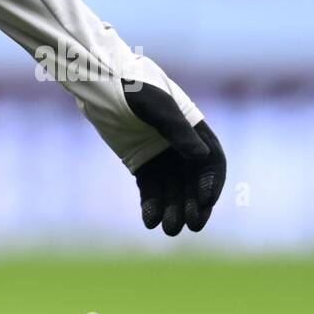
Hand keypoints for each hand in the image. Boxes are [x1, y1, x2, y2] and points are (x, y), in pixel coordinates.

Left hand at [122, 81, 226, 235]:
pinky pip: (150, 189)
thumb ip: (176, 130)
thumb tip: (202, 155)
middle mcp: (182, 146)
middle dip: (193, 204)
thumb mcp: (156, 106)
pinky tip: (150, 221)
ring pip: (173, 190)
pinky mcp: (141, 163)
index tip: (206, 201)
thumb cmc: (133, 87)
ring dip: (173, 210)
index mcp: (195, 130)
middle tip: (192, 225)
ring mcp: (161, 156)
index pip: (211, 163)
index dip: (211, 183)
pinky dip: (151, 205)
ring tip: (169, 229)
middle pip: (194, 182)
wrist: (102, 84)